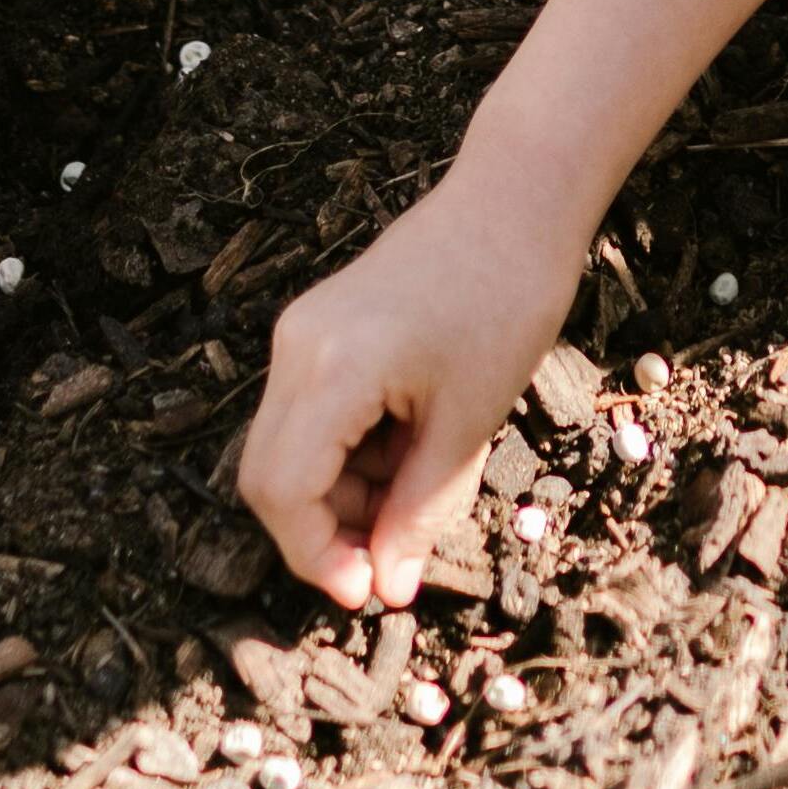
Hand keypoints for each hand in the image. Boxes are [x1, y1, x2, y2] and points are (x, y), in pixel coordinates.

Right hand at [236, 173, 576, 610]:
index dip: (317, 556)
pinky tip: (413, 441)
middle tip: (394, 554)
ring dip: (344, 490)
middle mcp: (296, 348)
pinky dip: (352, 449)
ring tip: (424, 482)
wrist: (518, 198)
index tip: (371, 590)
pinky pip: (313, 411)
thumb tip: (389, 587)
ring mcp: (303, 332)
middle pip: (269, 476)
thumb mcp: (470, 419)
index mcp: (330, 369)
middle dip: (324, 531)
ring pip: (290, 448)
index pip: (282, 493)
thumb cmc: (508, 299)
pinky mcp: (321, 326)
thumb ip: (419, 508)